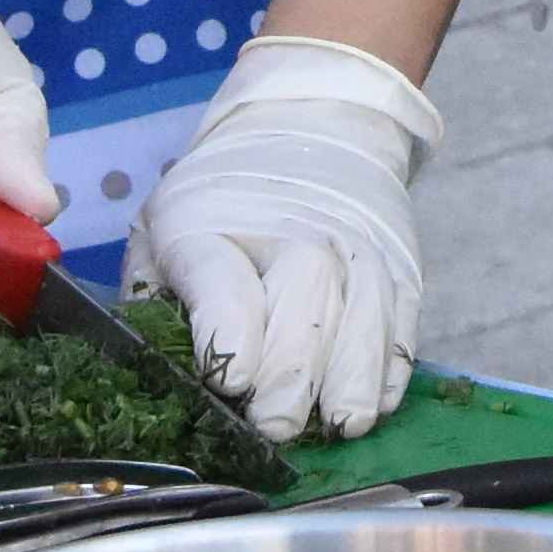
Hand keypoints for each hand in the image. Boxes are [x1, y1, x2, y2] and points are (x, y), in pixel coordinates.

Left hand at [136, 36, 437, 440]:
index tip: (232, 383)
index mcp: (213, 226)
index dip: (228, 335)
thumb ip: (151, 300)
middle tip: (277, 426)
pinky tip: (377, 402)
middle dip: (292, 369)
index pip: (224, 282)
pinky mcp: (400, 265)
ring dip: (354, 376)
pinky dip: (392, 365)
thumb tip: (149, 375)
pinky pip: (404, 318)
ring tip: (342, 425)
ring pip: (365, 311)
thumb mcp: (159, 231)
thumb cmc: (218, 202)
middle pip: (305, 296)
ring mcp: (357, 247)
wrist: (309, 125)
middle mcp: (296, 231)